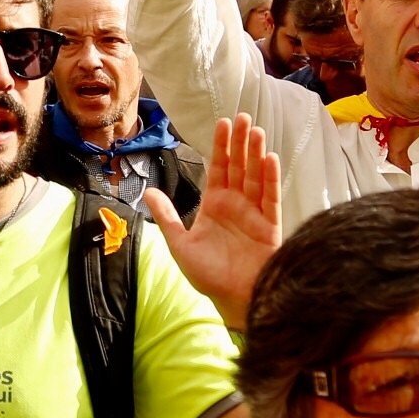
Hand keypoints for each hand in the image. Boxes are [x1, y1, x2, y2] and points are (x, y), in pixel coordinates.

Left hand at [142, 115, 278, 330]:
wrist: (233, 300)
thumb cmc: (209, 276)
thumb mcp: (180, 245)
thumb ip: (166, 216)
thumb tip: (147, 191)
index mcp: (216, 206)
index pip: (219, 169)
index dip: (221, 147)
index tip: (222, 123)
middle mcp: (236, 205)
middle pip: (239, 167)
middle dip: (240, 143)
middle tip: (242, 116)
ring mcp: (254, 214)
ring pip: (256, 177)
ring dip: (255, 154)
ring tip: (255, 130)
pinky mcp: (269, 226)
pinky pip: (270, 198)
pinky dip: (270, 179)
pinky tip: (269, 158)